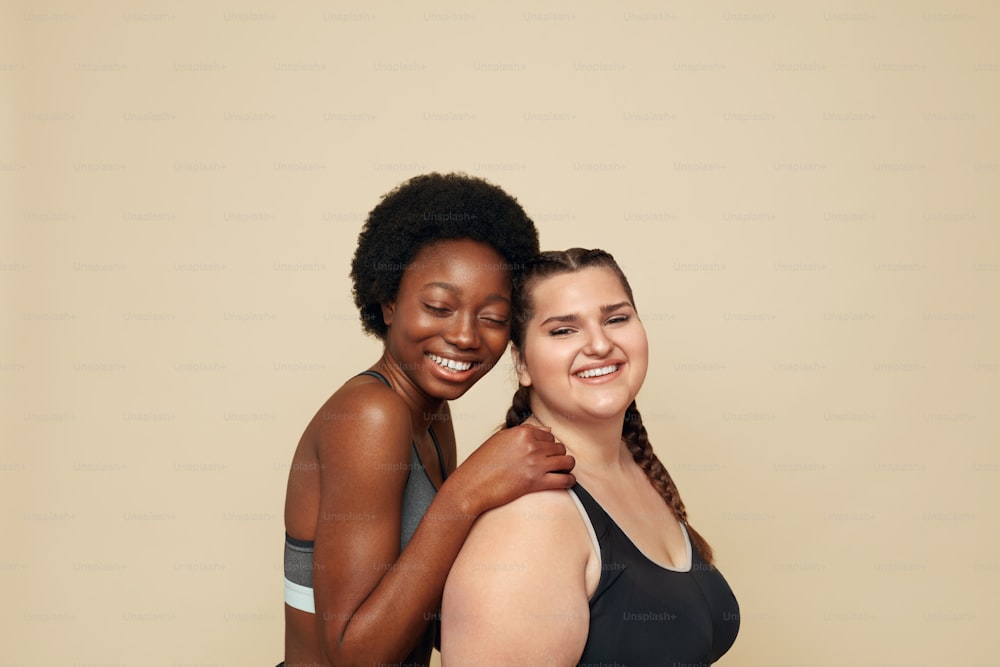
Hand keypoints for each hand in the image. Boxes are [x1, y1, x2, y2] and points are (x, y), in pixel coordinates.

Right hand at [449, 425, 575, 516]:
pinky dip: (569, 481)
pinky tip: (565, 482)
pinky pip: (565, 479)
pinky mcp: (536, 482)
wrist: (471, 486)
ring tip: (561, 472)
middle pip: (560, 447)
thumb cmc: (482, 465)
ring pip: (567, 461)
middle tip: (551, 465)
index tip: (544, 454)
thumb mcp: (500, 440)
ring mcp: (535, 463)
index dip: (548, 445)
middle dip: (558, 456)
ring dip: (566, 467)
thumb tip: (549, 430)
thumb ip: (524, 432)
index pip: (549, 435)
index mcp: (522, 432)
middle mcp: (531, 445)